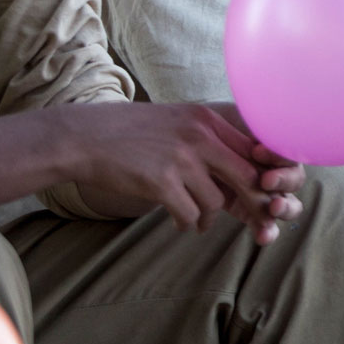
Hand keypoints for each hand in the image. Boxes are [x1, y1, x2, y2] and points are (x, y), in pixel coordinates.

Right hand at [73, 103, 298, 244]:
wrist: (83, 137)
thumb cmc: (128, 132)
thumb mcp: (175, 121)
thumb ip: (206, 137)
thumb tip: (238, 167)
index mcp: (206, 119)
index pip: (252, 150)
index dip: (260, 175)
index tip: (258, 191)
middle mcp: (199, 136)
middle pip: (246, 177)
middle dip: (251, 202)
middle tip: (247, 216)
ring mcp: (181, 159)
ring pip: (216, 201)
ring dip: (210, 217)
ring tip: (199, 223)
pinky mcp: (161, 182)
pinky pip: (189, 214)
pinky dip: (188, 224)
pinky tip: (182, 224)